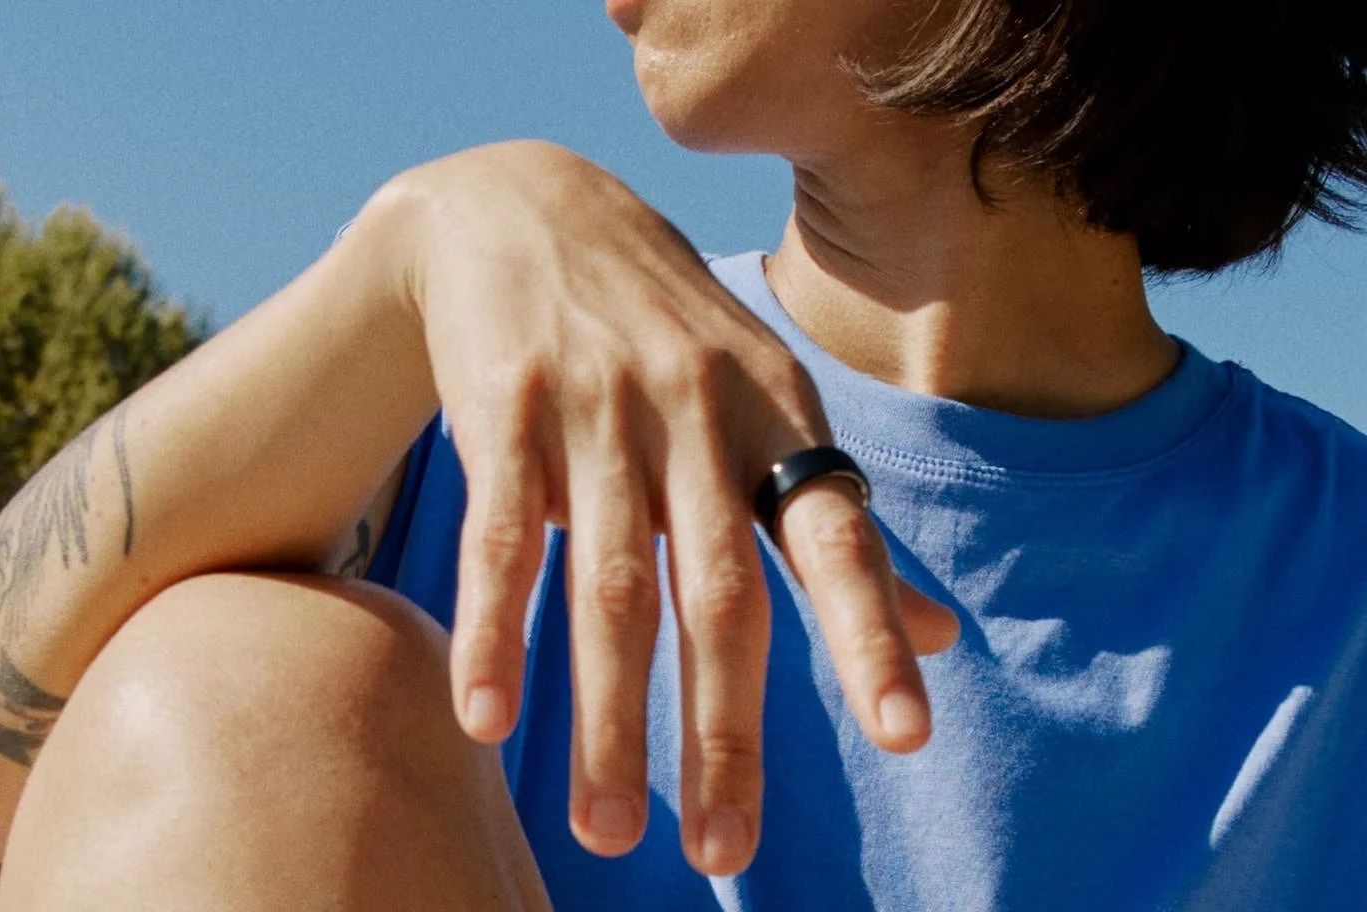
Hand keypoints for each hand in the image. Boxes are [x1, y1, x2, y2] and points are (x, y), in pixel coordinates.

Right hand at [389, 141, 959, 874]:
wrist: (525, 206)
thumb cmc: (663, 329)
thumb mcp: (765, 401)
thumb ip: (837, 523)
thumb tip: (942, 637)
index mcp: (773, 417)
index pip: (833, 538)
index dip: (869, 634)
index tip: (905, 735)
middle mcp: (696, 414)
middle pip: (718, 592)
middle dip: (723, 727)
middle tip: (724, 852)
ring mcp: (598, 408)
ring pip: (611, 584)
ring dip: (610, 716)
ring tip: (607, 831)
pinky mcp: (505, 408)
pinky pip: (503, 536)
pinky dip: (497, 630)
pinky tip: (486, 720)